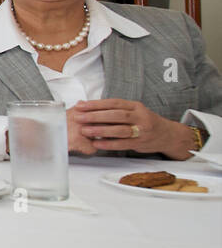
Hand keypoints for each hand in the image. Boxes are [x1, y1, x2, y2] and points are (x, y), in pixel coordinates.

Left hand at [70, 99, 193, 158]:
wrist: (167, 135)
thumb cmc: (144, 121)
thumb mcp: (132, 111)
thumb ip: (112, 109)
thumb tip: (85, 104)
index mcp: (136, 106)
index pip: (114, 103)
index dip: (96, 104)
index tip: (81, 105)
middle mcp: (140, 116)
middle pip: (116, 115)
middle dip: (96, 116)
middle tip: (79, 117)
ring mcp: (142, 130)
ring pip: (119, 129)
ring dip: (101, 130)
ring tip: (85, 131)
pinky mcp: (141, 143)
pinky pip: (123, 144)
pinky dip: (109, 144)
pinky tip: (96, 143)